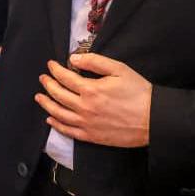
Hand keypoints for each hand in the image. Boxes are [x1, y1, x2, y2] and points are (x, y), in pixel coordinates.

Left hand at [35, 54, 151, 147]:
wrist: (154, 120)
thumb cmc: (139, 92)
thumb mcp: (119, 69)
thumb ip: (95, 62)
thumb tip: (74, 58)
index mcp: (90, 89)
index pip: (65, 77)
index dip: (55, 70)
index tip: (50, 65)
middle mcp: (84, 108)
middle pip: (58, 95)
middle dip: (48, 84)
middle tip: (42, 78)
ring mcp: (87, 124)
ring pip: (59, 114)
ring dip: (46, 104)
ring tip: (39, 97)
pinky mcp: (92, 137)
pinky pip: (69, 131)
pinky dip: (57, 125)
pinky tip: (51, 119)